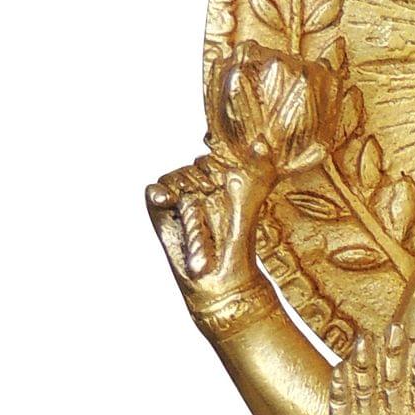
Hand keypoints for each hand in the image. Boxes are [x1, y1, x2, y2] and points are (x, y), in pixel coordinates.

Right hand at [146, 140, 275, 298]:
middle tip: (212, 206)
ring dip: (188, 195)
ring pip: (175, 178)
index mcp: (219, 178)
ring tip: (200, 217)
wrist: (223, 274)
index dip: (218, 171)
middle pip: (192, 168)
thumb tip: (261, 141)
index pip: (212, 159)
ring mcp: (179, 197)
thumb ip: (257, 170)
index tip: (227, 187)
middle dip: (202, 184)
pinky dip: (158, 192)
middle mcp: (198, 186)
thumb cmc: (239, 239)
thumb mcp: (252, 200)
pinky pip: (153, 191)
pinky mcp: (161, 212)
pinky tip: (166, 200)